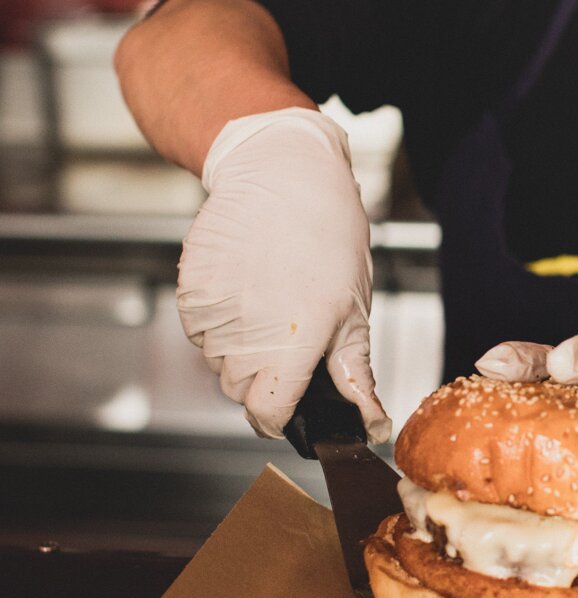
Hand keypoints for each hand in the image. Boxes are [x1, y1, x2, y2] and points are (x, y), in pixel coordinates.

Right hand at [177, 108, 390, 442]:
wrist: (282, 176)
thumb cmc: (329, 239)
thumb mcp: (354, 312)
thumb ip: (354, 375)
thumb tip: (369, 422)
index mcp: (292, 347)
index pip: (266, 415)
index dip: (280, 416)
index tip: (290, 402)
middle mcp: (244, 337)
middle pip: (242, 392)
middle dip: (266, 378)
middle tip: (291, 336)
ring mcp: (211, 315)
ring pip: (219, 362)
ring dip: (241, 349)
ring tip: (270, 304)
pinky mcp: (188, 293)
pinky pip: (200, 330)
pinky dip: (221, 322)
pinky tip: (247, 289)